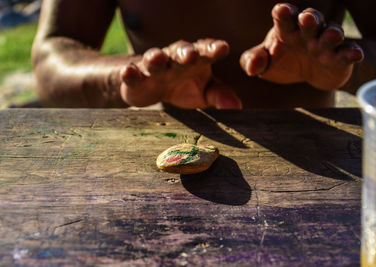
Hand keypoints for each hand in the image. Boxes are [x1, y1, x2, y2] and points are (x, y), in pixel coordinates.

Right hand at [120, 39, 241, 108]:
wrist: (153, 90)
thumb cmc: (185, 87)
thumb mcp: (205, 92)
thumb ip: (220, 95)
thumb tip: (237, 106)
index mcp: (196, 60)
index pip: (206, 51)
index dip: (213, 49)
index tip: (222, 48)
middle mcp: (175, 59)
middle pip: (181, 52)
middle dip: (185, 52)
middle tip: (190, 55)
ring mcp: (155, 67)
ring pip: (155, 59)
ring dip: (156, 57)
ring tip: (157, 58)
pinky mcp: (137, 78)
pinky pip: (133, 73)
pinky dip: (130, 72)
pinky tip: (129, 71)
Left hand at [240, 3, 363, 89]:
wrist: (304, 74)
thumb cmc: (281, 62)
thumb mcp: (263, 63)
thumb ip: (253, 61)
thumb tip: (252, 66)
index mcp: (286, 29)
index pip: (284, 18)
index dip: (283, 14)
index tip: (281, 11)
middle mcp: (308, 32)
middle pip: (310, 21)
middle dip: (309, 19)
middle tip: (307, 18)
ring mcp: (326, 44)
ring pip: (331, 34)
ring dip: (332, 34)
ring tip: (333, 35)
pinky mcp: (341, 59)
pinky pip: (347, 54)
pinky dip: (352, 53)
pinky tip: (355, 54)